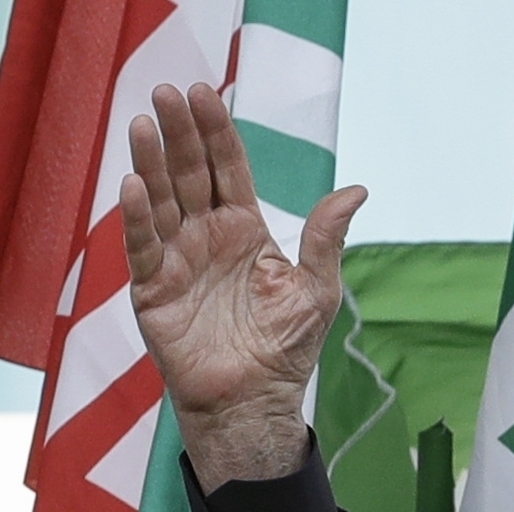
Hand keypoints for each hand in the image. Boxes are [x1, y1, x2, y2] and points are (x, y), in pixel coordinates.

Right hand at [121, 82, 365, 491]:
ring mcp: (178, 259)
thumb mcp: (318, 288)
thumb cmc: (287, 347)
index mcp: (245, 231)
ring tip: (144, 123)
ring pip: (161, 200)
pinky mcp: (154, 288)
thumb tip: (359, 189)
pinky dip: (138, 217)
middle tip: (168, 91)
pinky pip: (143, 246)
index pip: (227, 169)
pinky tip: (135, 185)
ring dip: (150, 162)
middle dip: (180, 133)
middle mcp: (207, 237)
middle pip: (189, 173)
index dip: (216, 132)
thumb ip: (328, 237)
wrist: (256, 398)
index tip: (207, 94)